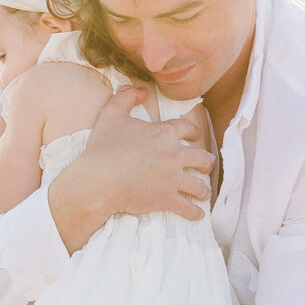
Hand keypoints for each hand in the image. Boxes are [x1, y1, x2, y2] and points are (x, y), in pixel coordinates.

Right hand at [83, 86, 212, 212]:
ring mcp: (172, 179)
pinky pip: (188, 208)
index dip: (193, 132)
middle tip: (206, 166)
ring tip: (203, 194)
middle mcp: (174, 155)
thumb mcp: (111, 114)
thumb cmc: (103, 148)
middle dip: (206, 162)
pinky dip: (194, 212)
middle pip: (202, 158)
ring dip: (203, 190)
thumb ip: (125, 96)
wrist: (98, 180)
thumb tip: (140, 90)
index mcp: (164, 133)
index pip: (188, 129)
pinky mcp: (167, 199)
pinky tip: (198, 214)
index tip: (195, 136)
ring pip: (199, 185)